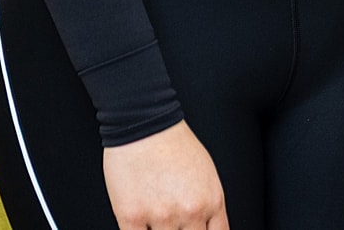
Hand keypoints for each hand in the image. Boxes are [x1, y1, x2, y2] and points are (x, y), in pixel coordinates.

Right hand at [103, 120, 227, 229]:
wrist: (145, 123)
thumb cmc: (175, 144)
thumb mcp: (207, 175)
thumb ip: (209, 206)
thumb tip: (206, 228)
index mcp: (211, 202)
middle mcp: (189, 212)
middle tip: (174, 224)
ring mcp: (161, 216)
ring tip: (156, 218)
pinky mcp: (132, 217)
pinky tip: (140, 224)